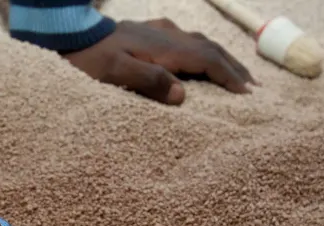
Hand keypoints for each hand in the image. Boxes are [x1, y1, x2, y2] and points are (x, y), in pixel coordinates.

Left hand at [65, 18, 255, 104]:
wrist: (69, 34)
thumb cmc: (90, 59)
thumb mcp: (115, 74)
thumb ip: (148, 82)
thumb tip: (182, 95)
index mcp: (164, 47)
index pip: (207, 60)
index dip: (229, 76)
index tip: (247, 94)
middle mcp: (167, 36)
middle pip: (211, 49)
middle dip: (234, 67)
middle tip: (254, 87)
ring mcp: (159, 32)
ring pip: (201, 43)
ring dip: (222, 59)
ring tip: (237, 75)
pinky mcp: (150, 34)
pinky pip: (188, 42)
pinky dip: (204, 54)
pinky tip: (202, 61)